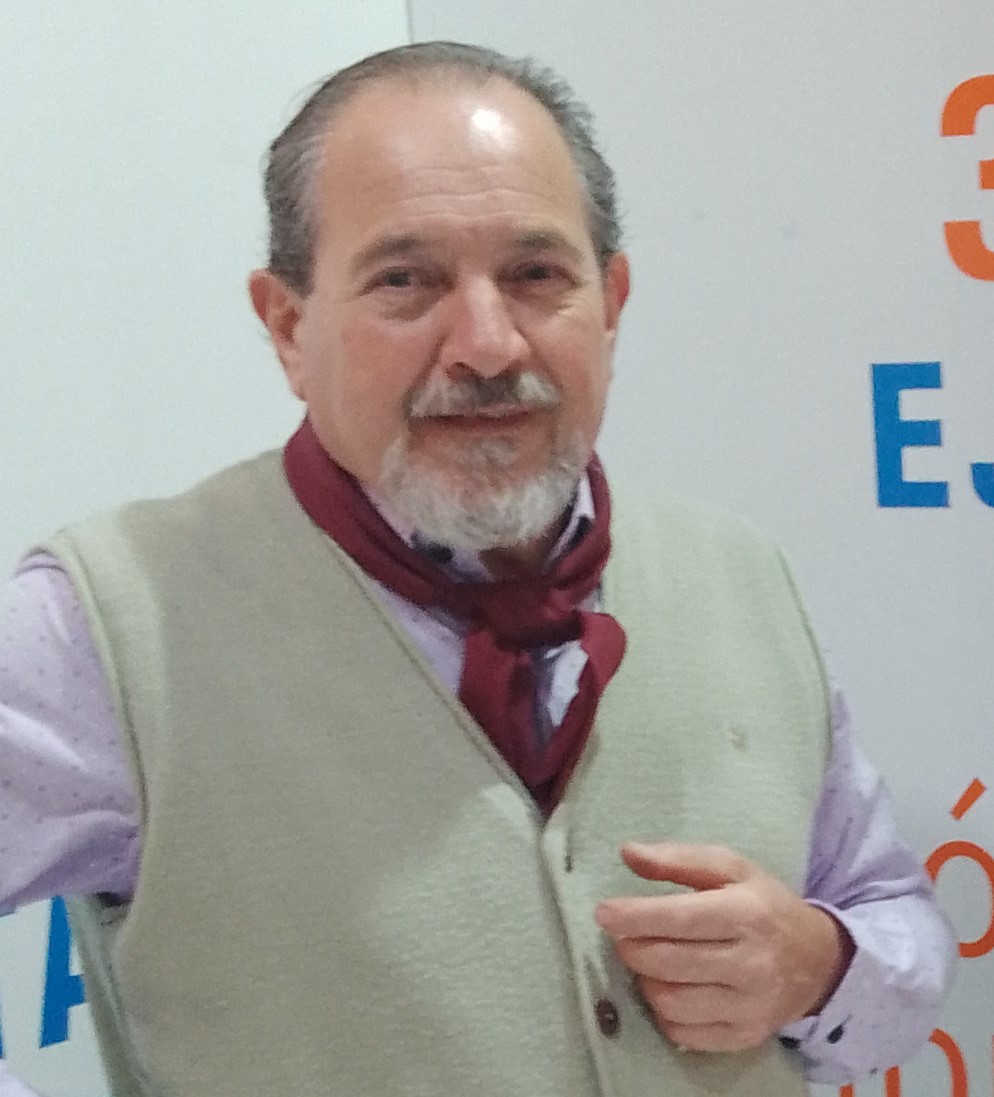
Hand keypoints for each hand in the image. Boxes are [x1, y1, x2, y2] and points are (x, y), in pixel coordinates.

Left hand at [595, 842, 853, 1052]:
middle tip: (622, 935)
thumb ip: (677, 859)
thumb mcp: (730, 868)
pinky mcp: (745, 1036)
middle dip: (632, 947)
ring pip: (671, 1001)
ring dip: (645, 979)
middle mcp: (752, 963)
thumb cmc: (764, 905)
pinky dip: (664, 1012)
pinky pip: (684, 1032)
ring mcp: (750, 1006)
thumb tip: (628, 852)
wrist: (818, 961)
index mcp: (747, 914)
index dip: (635, 917)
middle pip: (669, 962)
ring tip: (647, 959)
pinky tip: (668, 988)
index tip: (603, 913)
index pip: (680, 919)